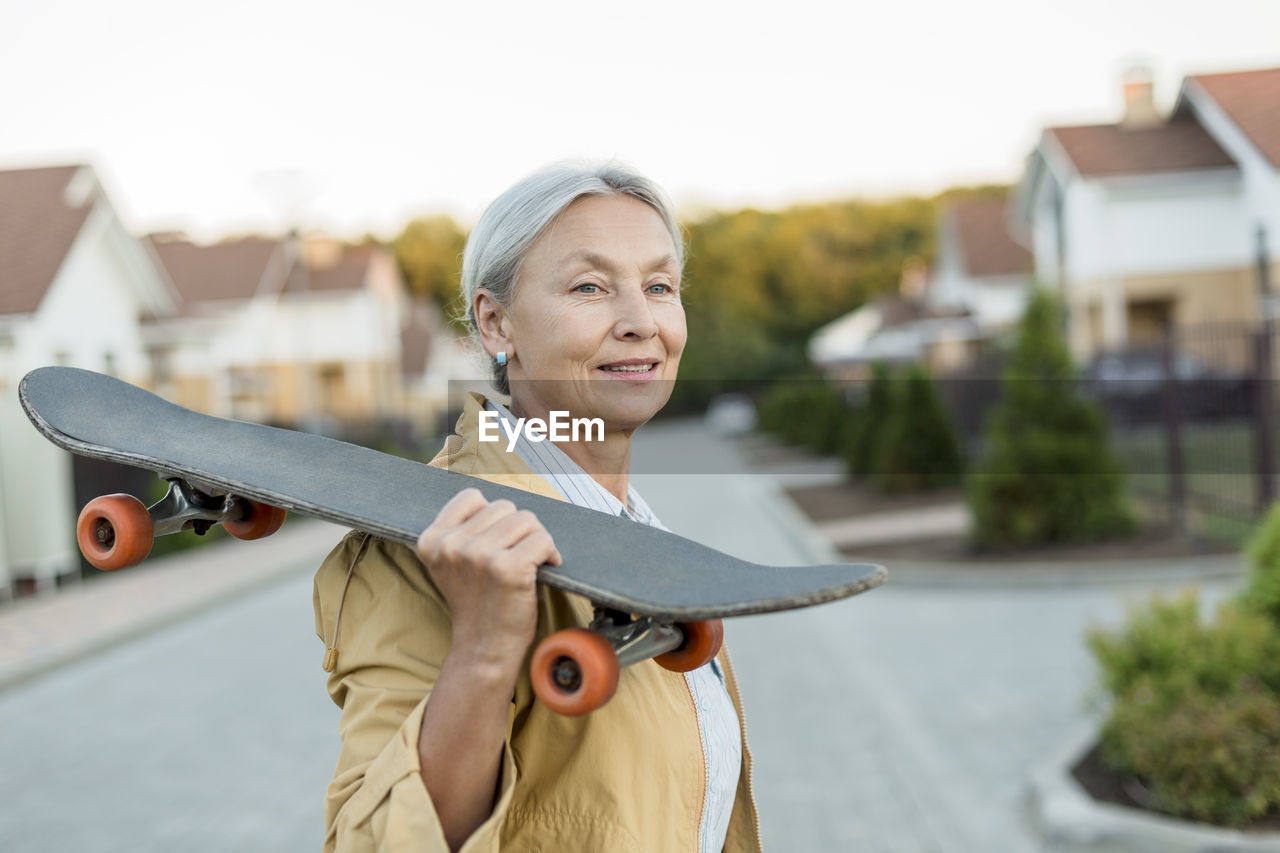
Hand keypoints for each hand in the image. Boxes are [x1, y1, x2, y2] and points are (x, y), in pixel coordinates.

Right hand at [416, 488, 561, 678]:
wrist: (483, 647)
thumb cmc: (476, 601)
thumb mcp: (451, 563)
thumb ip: (461, 530)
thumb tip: (495, 501)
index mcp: (432, 540)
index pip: (472, 497)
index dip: (491, 517)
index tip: (495, 543)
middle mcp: (451, 545)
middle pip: (504, 506)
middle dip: (517, 529)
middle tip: (514, 557)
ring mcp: (479, 556)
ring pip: (526, 519)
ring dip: (535, 540)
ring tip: (527, 563)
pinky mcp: (507, 568)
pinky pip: (543, 539)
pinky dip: (550, 553)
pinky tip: (542, 569)